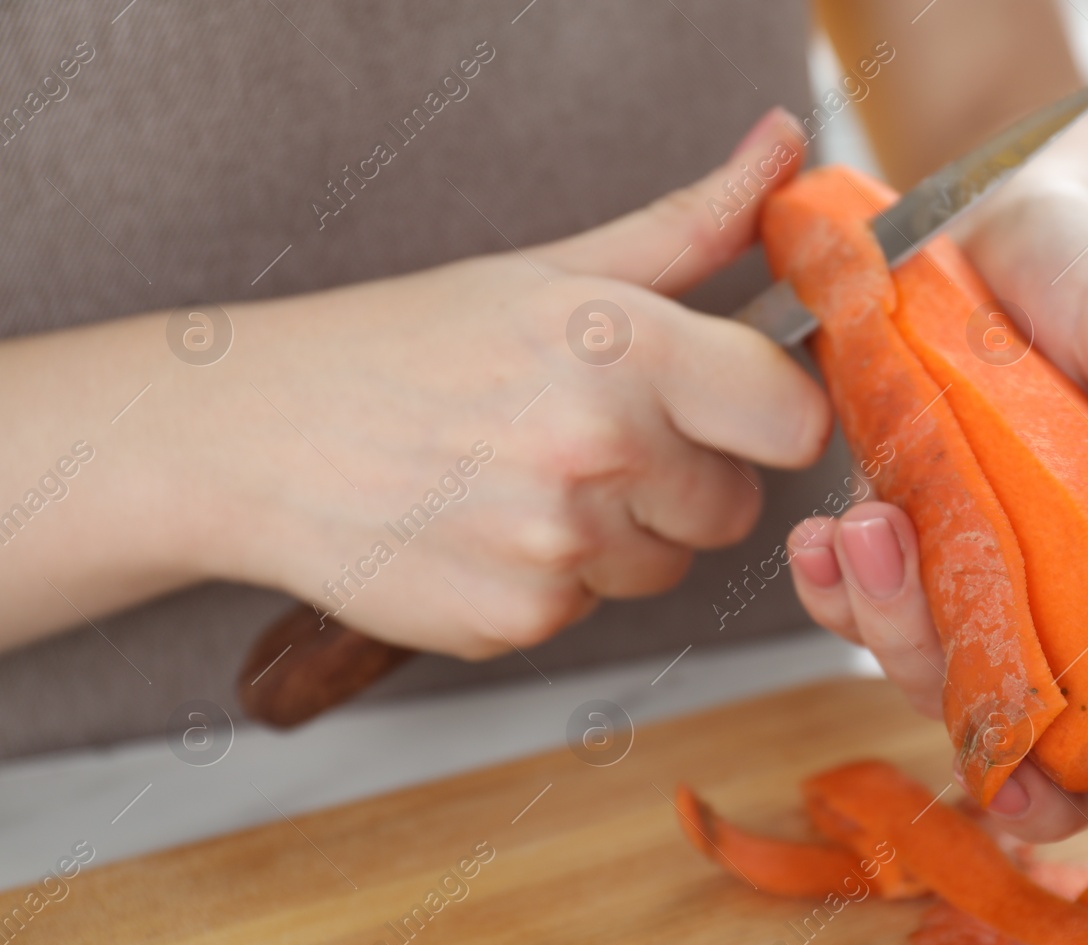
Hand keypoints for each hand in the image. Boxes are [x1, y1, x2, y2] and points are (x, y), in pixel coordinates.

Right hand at [166, 109, 828, 658]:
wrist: (260, 434)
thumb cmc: (409, 346)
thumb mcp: (555, 270)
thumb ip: (692, 226)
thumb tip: (785, 150)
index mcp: (625, 346)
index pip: (793, 420)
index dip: (769, 416)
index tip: (734, 409)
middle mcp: (600, 448)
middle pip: (736, 505)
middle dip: (685, 478)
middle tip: (595, 437)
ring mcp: (559, 545)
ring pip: (664, 564)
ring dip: (618, 534)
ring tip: (524, 479)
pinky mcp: (519, 618)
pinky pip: (590, 609)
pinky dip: (553, 582)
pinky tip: (487, 529)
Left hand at [787, 138, 1087, 842]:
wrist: (980, 231)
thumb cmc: (1081, 273)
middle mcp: (1075, 591)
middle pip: (1062, 722)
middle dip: (1017, 758)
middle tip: (980, 743)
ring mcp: (985, 578)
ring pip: (945, 675)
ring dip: (897, 633)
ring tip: (863, 533)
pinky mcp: (909, 547)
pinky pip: (866, 611)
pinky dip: (834, 595)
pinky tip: (813, 542)